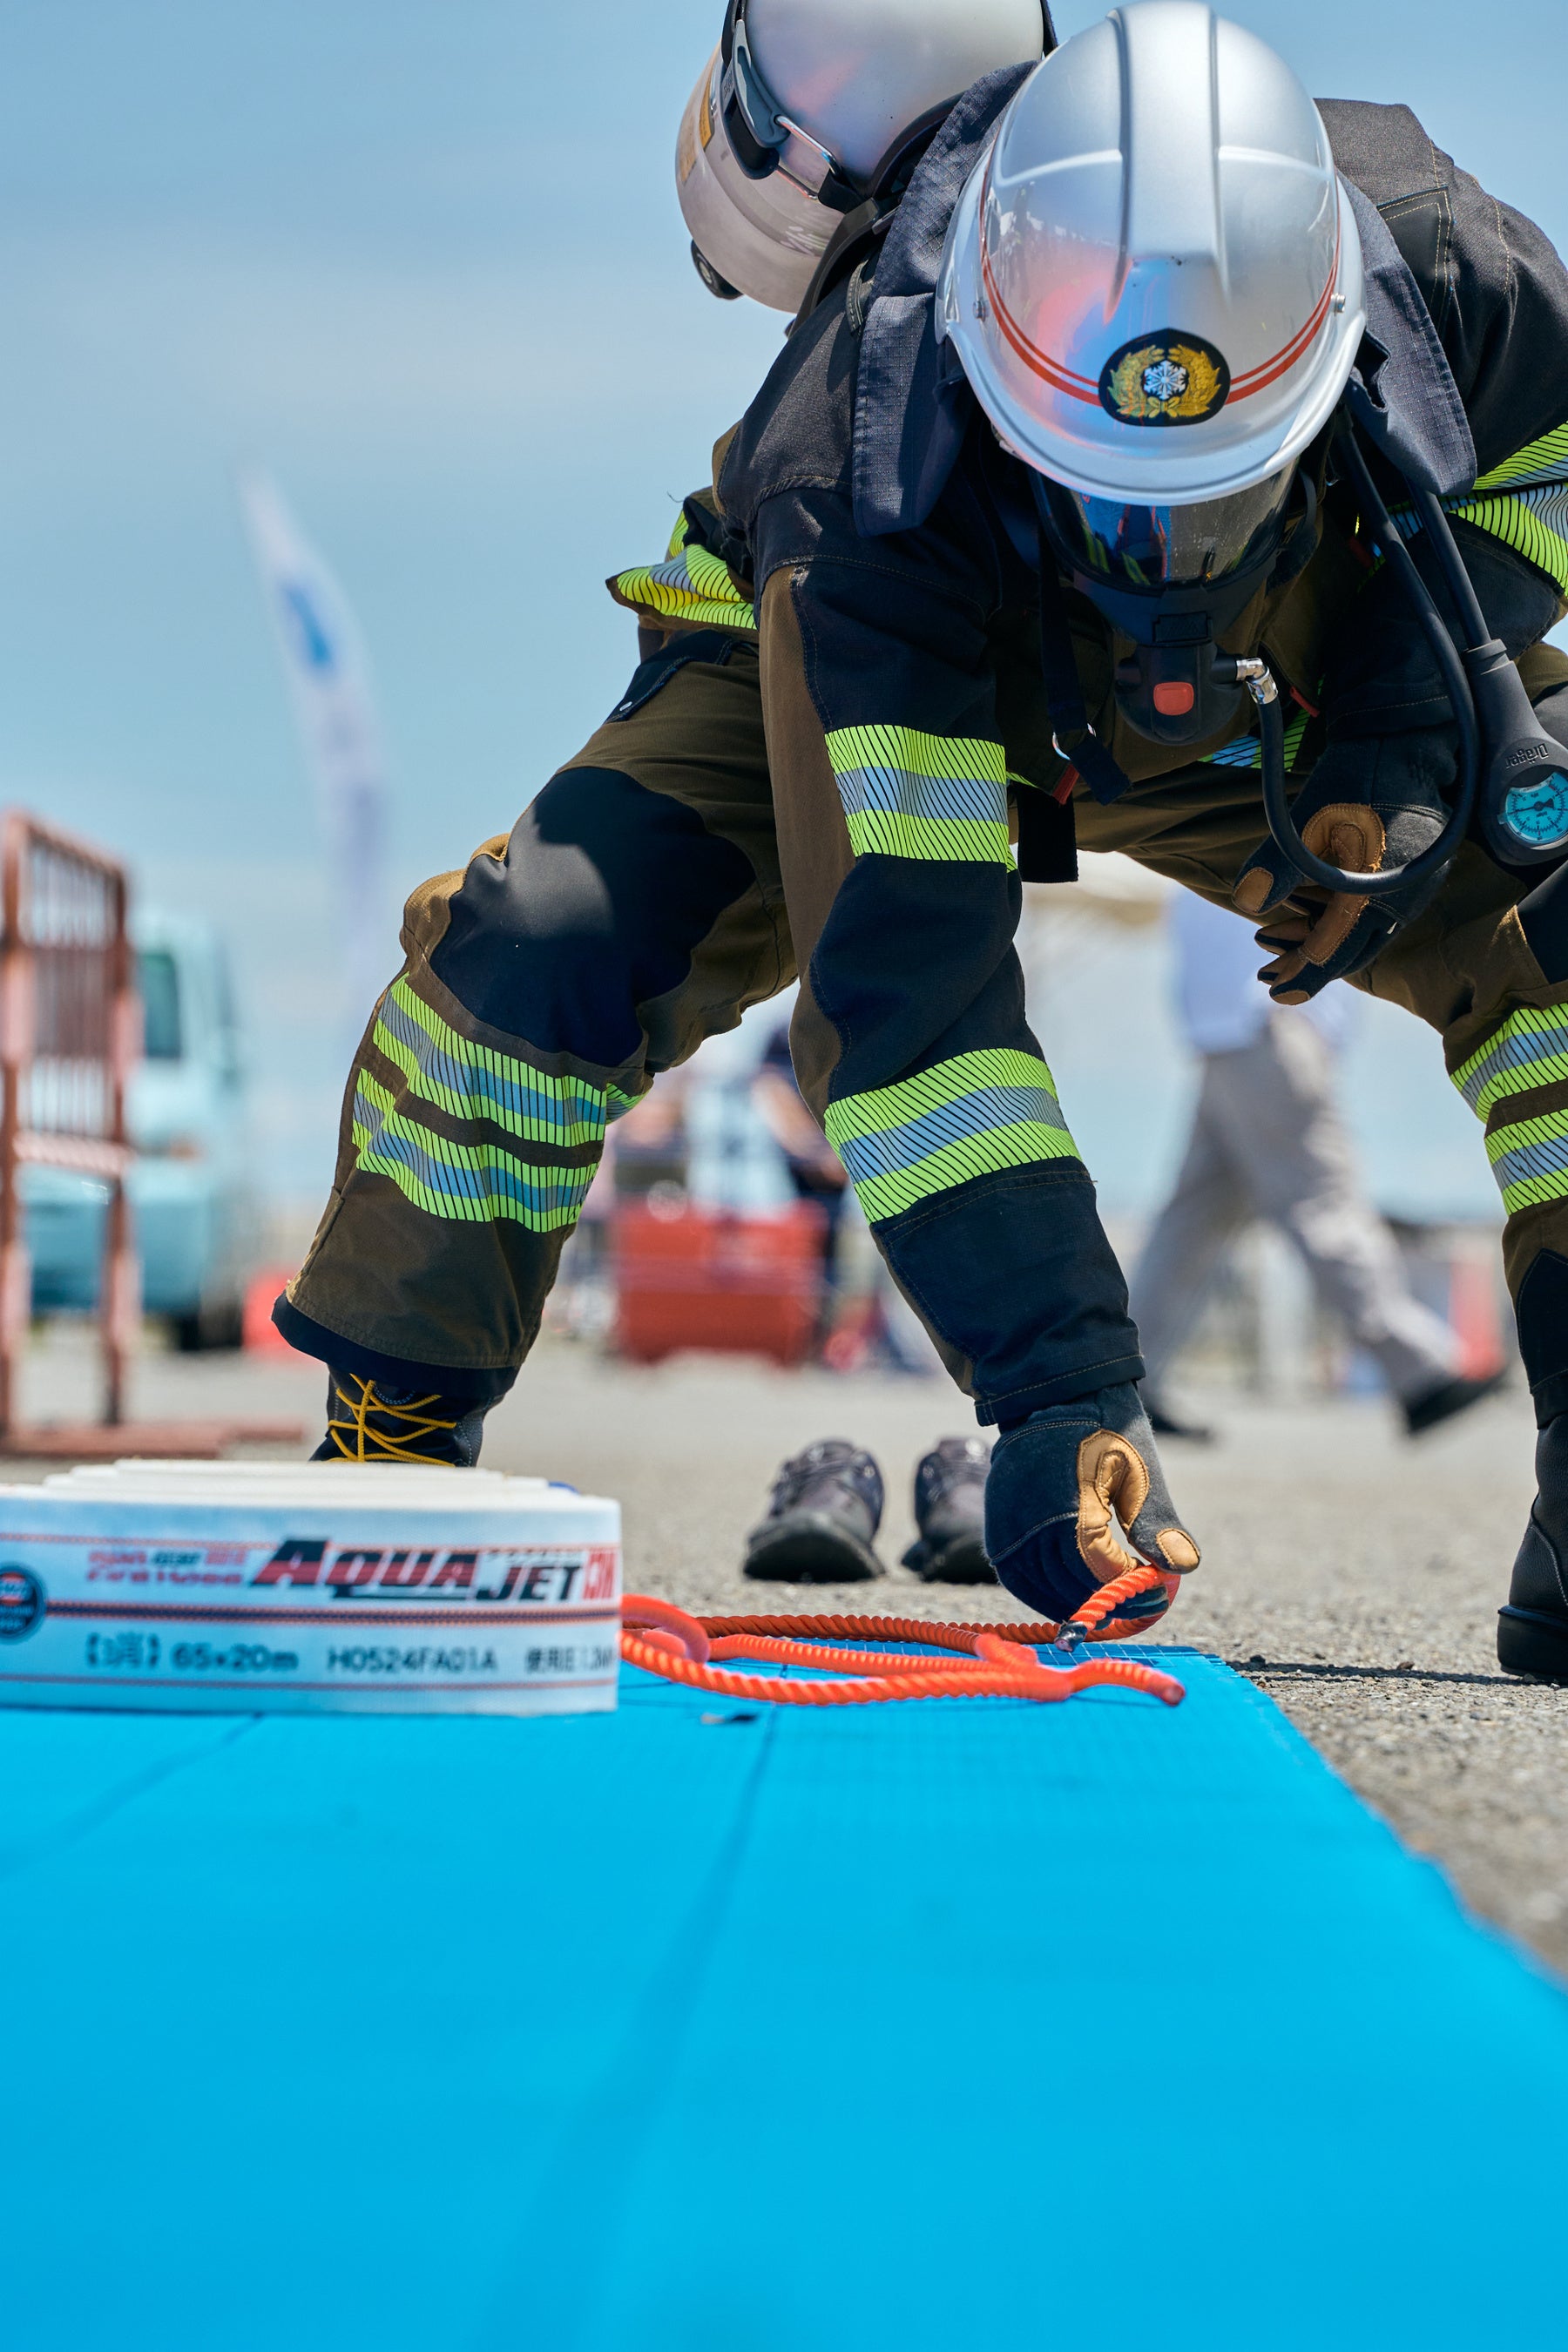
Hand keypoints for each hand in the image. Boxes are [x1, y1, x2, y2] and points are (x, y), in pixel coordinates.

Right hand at [984, 1383, 1198, 1626]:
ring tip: (1107, 1602)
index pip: (1100, 1569)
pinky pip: (1014, 1573)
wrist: (1055, 1392)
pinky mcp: (995, 1522)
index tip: (1157, 1591)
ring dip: (1072, 1602)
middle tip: (1137, 1603)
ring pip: (1037, 1587)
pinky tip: (1066, 1594)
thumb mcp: (1139, 1469)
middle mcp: (1030, 1519)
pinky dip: (1039, 1592)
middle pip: (1068, 1584)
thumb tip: (1183, 1568)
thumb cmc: (1107, 1427)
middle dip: (1106, 1601)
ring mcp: (1007, 1522)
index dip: (1131, 1588)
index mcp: (1071, 1504)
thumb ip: (1156, 1522)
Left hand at [1230, 729, 1455, 1001]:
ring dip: (1315, 934)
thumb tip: (1244, 902)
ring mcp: (1411, 886)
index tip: (1274, 993)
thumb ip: (1277, 865)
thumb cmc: (1354, 780)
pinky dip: (1334, 912)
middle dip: (1304, 961)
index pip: (1336, 954)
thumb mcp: (1309, 823)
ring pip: (1358, 928)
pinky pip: (1370, 906)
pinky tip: (1302, 905)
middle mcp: (1404, 901)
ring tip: (1271, 936)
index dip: (1302, 975)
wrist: (1402, 737)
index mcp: (1382, 898)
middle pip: (1349, 949)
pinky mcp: (1408, 869)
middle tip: (1265, 972)